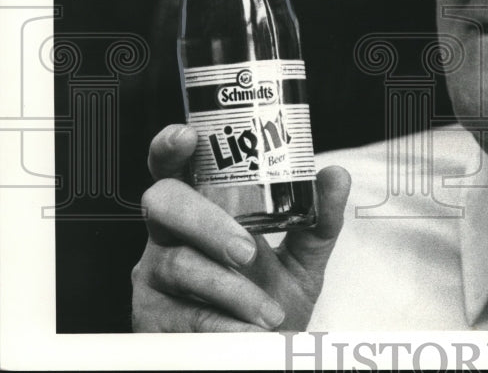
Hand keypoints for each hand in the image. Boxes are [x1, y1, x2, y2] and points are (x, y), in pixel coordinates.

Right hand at [131, 124, 349, 331]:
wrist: (264, 352)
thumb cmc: (272, 295)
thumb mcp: (302, 255)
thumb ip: (319, 217)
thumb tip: (335, 174)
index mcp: (200, 208)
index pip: (174, 169)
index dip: (169, 148)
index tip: (188, 136)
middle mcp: (169, 235)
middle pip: (163, 204)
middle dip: (207, 223)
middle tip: (246, 251)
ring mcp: (154, 276)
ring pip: (179, 263)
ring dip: (232, 290)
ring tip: (270, 312)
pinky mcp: (152, 319)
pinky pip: (184, 314)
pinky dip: (225, 324)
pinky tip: (250, 333)